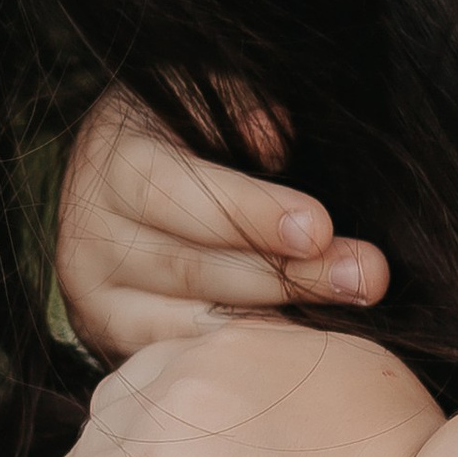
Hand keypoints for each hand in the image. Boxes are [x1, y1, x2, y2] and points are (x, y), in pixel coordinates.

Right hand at [57, 91, 390, 363]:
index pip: (174, 192)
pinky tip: (310, 352)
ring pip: (193, 326)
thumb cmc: (189, 128)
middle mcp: (89, 242)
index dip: (249, 212)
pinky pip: (188, 362)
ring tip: (354, 315)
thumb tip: (269, 137)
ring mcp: (99, 306)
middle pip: (192, 269)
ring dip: (282, 325)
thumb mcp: (205, 94)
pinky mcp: (120, 350)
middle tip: (367, 277)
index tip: (320, 227)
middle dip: (288, 277)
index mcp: (111, 164)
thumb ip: (239, 105)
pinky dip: (250, 358)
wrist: (128, 185)